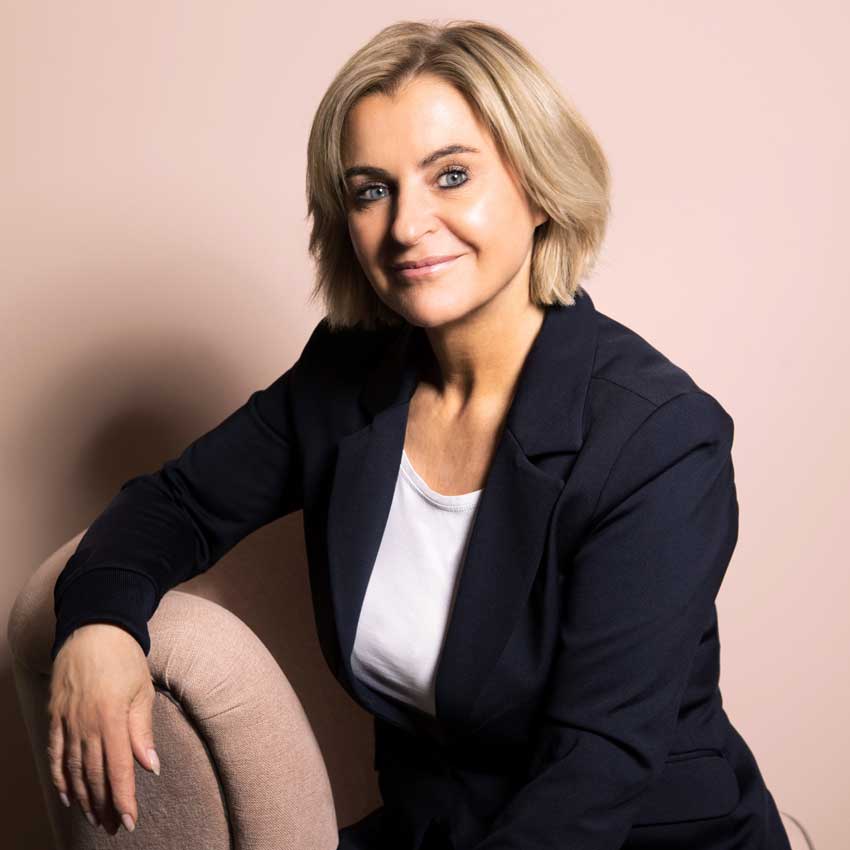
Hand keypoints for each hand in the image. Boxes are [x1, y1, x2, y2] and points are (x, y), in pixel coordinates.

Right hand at [47, 623, 159, 833]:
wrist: (94, 629)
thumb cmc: (125, 658)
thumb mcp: (142, 691)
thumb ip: (142, 732)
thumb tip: (149, 767)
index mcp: (111, 717)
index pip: (117, 768)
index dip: (124, 797)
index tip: (130, 821)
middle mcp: (85, 724)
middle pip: (95, 775)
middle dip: (106, 805)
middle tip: (114, 826)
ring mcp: (67, 721)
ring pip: (74, 769)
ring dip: (85, 797)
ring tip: (96, 817)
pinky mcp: (55, 717)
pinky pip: (56, 754)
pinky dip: (61, 778)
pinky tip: (69, 795)